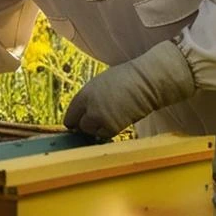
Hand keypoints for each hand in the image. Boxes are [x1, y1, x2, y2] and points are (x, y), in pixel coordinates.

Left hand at [64, 39, 196, 140]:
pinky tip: (118, 120)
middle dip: (86, 126)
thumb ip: (89, 99)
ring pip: (91, 132)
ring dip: (98, 129)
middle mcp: (89, 106)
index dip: (76, 120)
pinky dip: (109, 132)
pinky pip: (104, 135)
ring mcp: (99, 117)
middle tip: (99, 120)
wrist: (145, 82)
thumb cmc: (126, 80)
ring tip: (111, 117)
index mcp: (84, 93)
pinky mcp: (112, 127)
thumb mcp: (100, 84)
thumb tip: (83, 115)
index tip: (80, 123)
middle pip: (79, 127)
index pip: (70, 116)